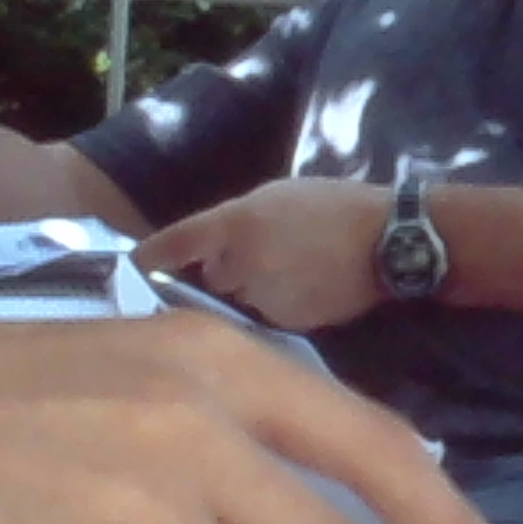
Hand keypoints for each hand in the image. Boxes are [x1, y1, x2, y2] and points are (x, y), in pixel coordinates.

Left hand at [138, 176, 400, 331]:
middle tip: (261, 254)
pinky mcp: (288, 326)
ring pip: (240, 301)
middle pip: (209, 279)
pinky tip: (308, 288)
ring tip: (294, 269)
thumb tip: (208, 251)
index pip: (173, 245)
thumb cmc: (335, 206)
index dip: (148, 257)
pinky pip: (267, 318)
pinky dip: (278, 307)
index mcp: (234, 224)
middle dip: (224, 272)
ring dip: (252, 291)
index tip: (131, 266)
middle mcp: (239, 266)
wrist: (391, 241)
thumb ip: (234, 224)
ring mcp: (263, 300)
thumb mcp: (276, 197)